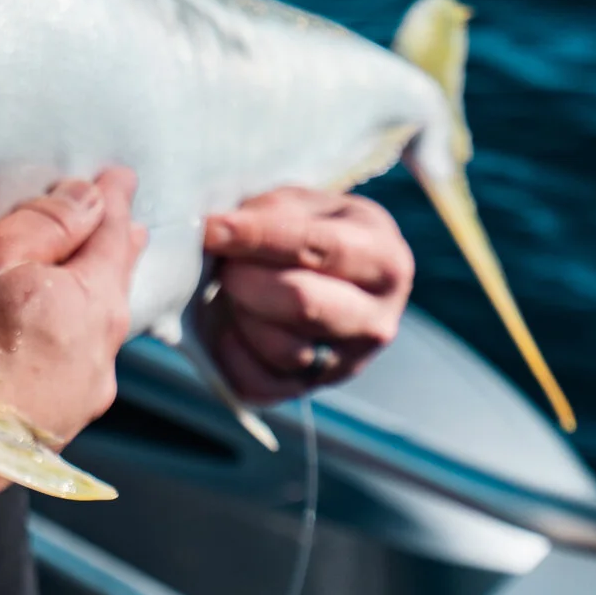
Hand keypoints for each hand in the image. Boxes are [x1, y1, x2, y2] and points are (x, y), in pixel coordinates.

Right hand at [0, 167, 145, 451]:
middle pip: (114, 288)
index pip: (111, 235)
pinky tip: (53, 341)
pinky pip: (74, 372)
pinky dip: (71, 343)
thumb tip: (89, 198)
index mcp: (90, 303)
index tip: (120, 177)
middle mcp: (100, 356)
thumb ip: (45, 224)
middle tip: (121, 223)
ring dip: (94, 300)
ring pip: (98, 335)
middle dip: (115, 250)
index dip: (111, 200)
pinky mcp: (52, 435)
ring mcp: (80, 401)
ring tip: (90, 279)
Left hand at [203, 187, 412, 401]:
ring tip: (238, 290)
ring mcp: (348, 363)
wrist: (324, 279)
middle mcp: (377, 320)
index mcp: (384, 260)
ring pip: (281, 348)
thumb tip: (214, 232)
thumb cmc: (308, 231)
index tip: (211, 229)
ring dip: (241, 314)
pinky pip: (257, 382)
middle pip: (303, 304)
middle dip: (248, 279)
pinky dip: (231, 351)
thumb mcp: (299, 204)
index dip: (257, 238)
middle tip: (228, 265)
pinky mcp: (309, 389)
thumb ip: (265, 214)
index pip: (319, 249)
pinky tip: (232, 322)